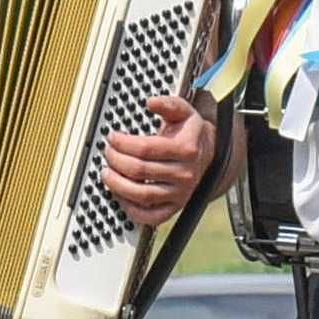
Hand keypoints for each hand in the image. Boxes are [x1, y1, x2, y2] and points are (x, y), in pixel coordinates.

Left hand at [100, 96, 215, 225]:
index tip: (112, 137)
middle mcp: (184, 174)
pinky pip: (151, 216)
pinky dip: (132, 210)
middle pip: (139, 170)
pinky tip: (121, 196)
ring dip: (117, 185)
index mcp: (186, 150)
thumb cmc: (191, 134)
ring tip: (107, 174)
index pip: (145, 148)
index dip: (122, 143)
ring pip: (142, 194)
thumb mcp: (184, 112)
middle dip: (116, 160)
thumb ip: (168, 104)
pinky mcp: (175, 207)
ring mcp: (180, 193)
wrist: (211, 156)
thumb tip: (151, 102)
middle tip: (108, 152)